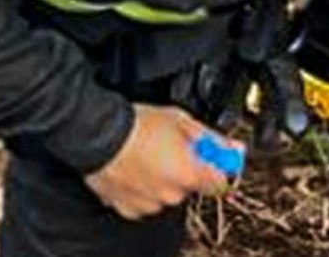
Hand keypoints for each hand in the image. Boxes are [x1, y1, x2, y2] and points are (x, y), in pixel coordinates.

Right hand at [82, 104, 233, 219]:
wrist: (96, 132)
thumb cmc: (135, 124)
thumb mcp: (180, 120)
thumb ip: (211, 138)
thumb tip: (232, 147)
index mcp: (190, 174)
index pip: (220, 184)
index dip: (214, 169)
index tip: (208, 159)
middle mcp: (172, 194)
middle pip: (189, 187)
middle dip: (183, 170)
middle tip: (168, 148)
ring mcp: (150, 204)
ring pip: (165, 194)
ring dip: (160, 179)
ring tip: (145, 156)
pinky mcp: (128, 208)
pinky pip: (143, 201)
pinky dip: (140, 188)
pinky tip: (132, 168)